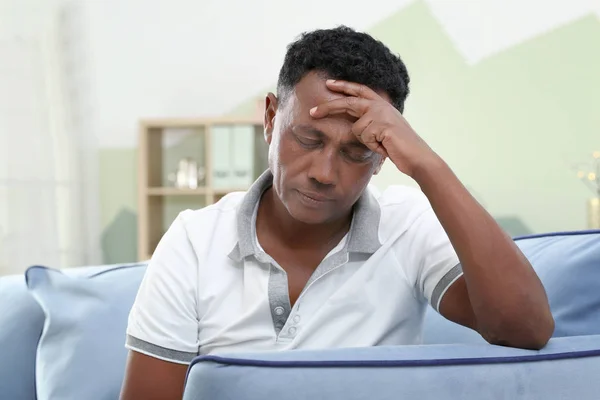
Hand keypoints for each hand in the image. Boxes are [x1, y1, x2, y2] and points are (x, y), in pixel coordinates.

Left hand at [309, 79, 438, 177]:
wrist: (417, 155)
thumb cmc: (400, 147)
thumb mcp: (383, 131)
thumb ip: (370, 123)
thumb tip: (354, 125)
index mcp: (382, 104)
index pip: (360, 91)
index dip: (344, 86)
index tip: (329, 83)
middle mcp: (380, 105)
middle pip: (349, 103)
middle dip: (329, 107)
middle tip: (312, 112)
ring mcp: (381, 113)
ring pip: (357, 128)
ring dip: (367, 140)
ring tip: (382, 143)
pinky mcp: (381, 124)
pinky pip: (364, 136)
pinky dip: (372, 145)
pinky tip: (385, 145)